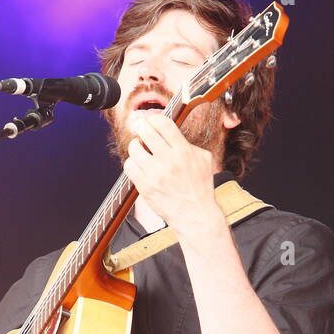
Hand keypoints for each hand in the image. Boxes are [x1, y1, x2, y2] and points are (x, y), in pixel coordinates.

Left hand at [122, 112, 223, 241]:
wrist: (195, 215)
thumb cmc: (200, 188)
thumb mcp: (204, 160)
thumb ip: (189, 143)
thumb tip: (173, 132)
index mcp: (184, 151)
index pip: (163, 124)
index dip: (154, 118)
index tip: (151, 121)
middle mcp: (169, 161)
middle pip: (145, 132)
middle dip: (141, 127)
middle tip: (141, 129)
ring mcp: (155, 174)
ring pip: (134, 148)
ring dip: (136, 146)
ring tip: (141, 151)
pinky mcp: (145, 187)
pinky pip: (129, 167)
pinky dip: (132, 164)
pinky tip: (139, 166)